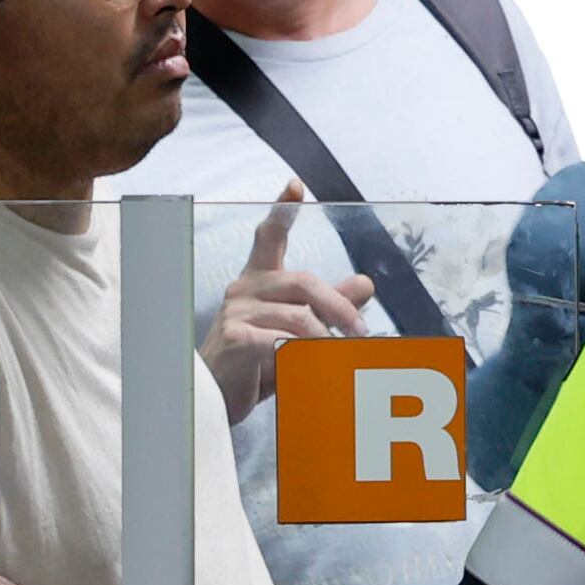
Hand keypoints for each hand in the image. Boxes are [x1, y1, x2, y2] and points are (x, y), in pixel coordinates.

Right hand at [202, 187, 373, 418]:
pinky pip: (282, 342)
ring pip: (299, 316)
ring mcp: (237, 311)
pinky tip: (311, 368)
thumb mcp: (297, 331)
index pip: (268, 237)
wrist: (218, 399)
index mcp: (259, 280)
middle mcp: (244, 288)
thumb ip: (330, 306)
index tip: (295, 185)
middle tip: (362, 332)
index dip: (282, 210)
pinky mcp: (236, 337)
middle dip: (339, 307)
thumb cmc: (256, 362)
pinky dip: (304, 357)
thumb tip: (366, 283)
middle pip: (304, 282)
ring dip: (327, 340)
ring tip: (342, 358)